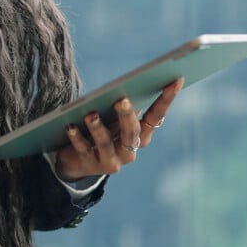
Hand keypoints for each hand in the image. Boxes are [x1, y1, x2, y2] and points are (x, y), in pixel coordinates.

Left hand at [55, 78, 183, 180]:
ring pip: (106, 143)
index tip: (175, 80)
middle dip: (127, 116)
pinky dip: (76, 137)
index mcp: (139, 136)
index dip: (166, 100)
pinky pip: (83, 150)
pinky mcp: (90, 166)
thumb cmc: (99, 131)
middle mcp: (129, 151)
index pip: (156, 116)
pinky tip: (70, 126)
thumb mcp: (112, 119)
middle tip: (122, 100)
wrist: (76, 160)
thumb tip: (127, 87)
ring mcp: (110, 161)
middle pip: (131, 132)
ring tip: (91, 114)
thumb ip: (122, 108)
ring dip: (98, 128)